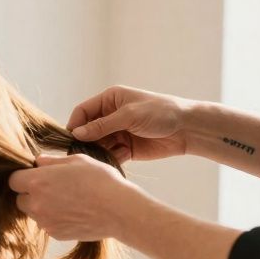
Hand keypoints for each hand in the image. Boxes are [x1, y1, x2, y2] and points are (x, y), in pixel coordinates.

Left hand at [9, 154, 143, 241]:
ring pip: (34, 213)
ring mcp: (44, 221)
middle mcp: (36, 203)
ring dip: (43, 207)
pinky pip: (47, 225)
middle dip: (31, 194)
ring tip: (67, 200)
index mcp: (37, 181)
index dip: (23, 177)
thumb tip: (37, 161)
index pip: (13, 180)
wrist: (120, 210)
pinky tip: (74, 212)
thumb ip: (52, 161)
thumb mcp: (78, 161)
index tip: (35, 176)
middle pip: (20, 199)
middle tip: (52, 188)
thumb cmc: (101, 180)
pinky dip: (55, 219)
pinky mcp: (55, 234)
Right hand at [68, 85, 192, 162]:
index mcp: (109, 100)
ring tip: (108, 154)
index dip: (75, 124)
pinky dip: (112, 158)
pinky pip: (110, 155)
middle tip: (87, 151)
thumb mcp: (129, 115)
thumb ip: (101, 125)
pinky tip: (125, 155)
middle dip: (87, 141)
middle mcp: (110, 116)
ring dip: (100, 151)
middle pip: (87, 130)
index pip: (82, 112)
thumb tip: (76, 134)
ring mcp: (117, 133)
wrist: (188, 129)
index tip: (72, 139)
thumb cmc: (160, 113)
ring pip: (97, 145)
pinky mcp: (125, 148)